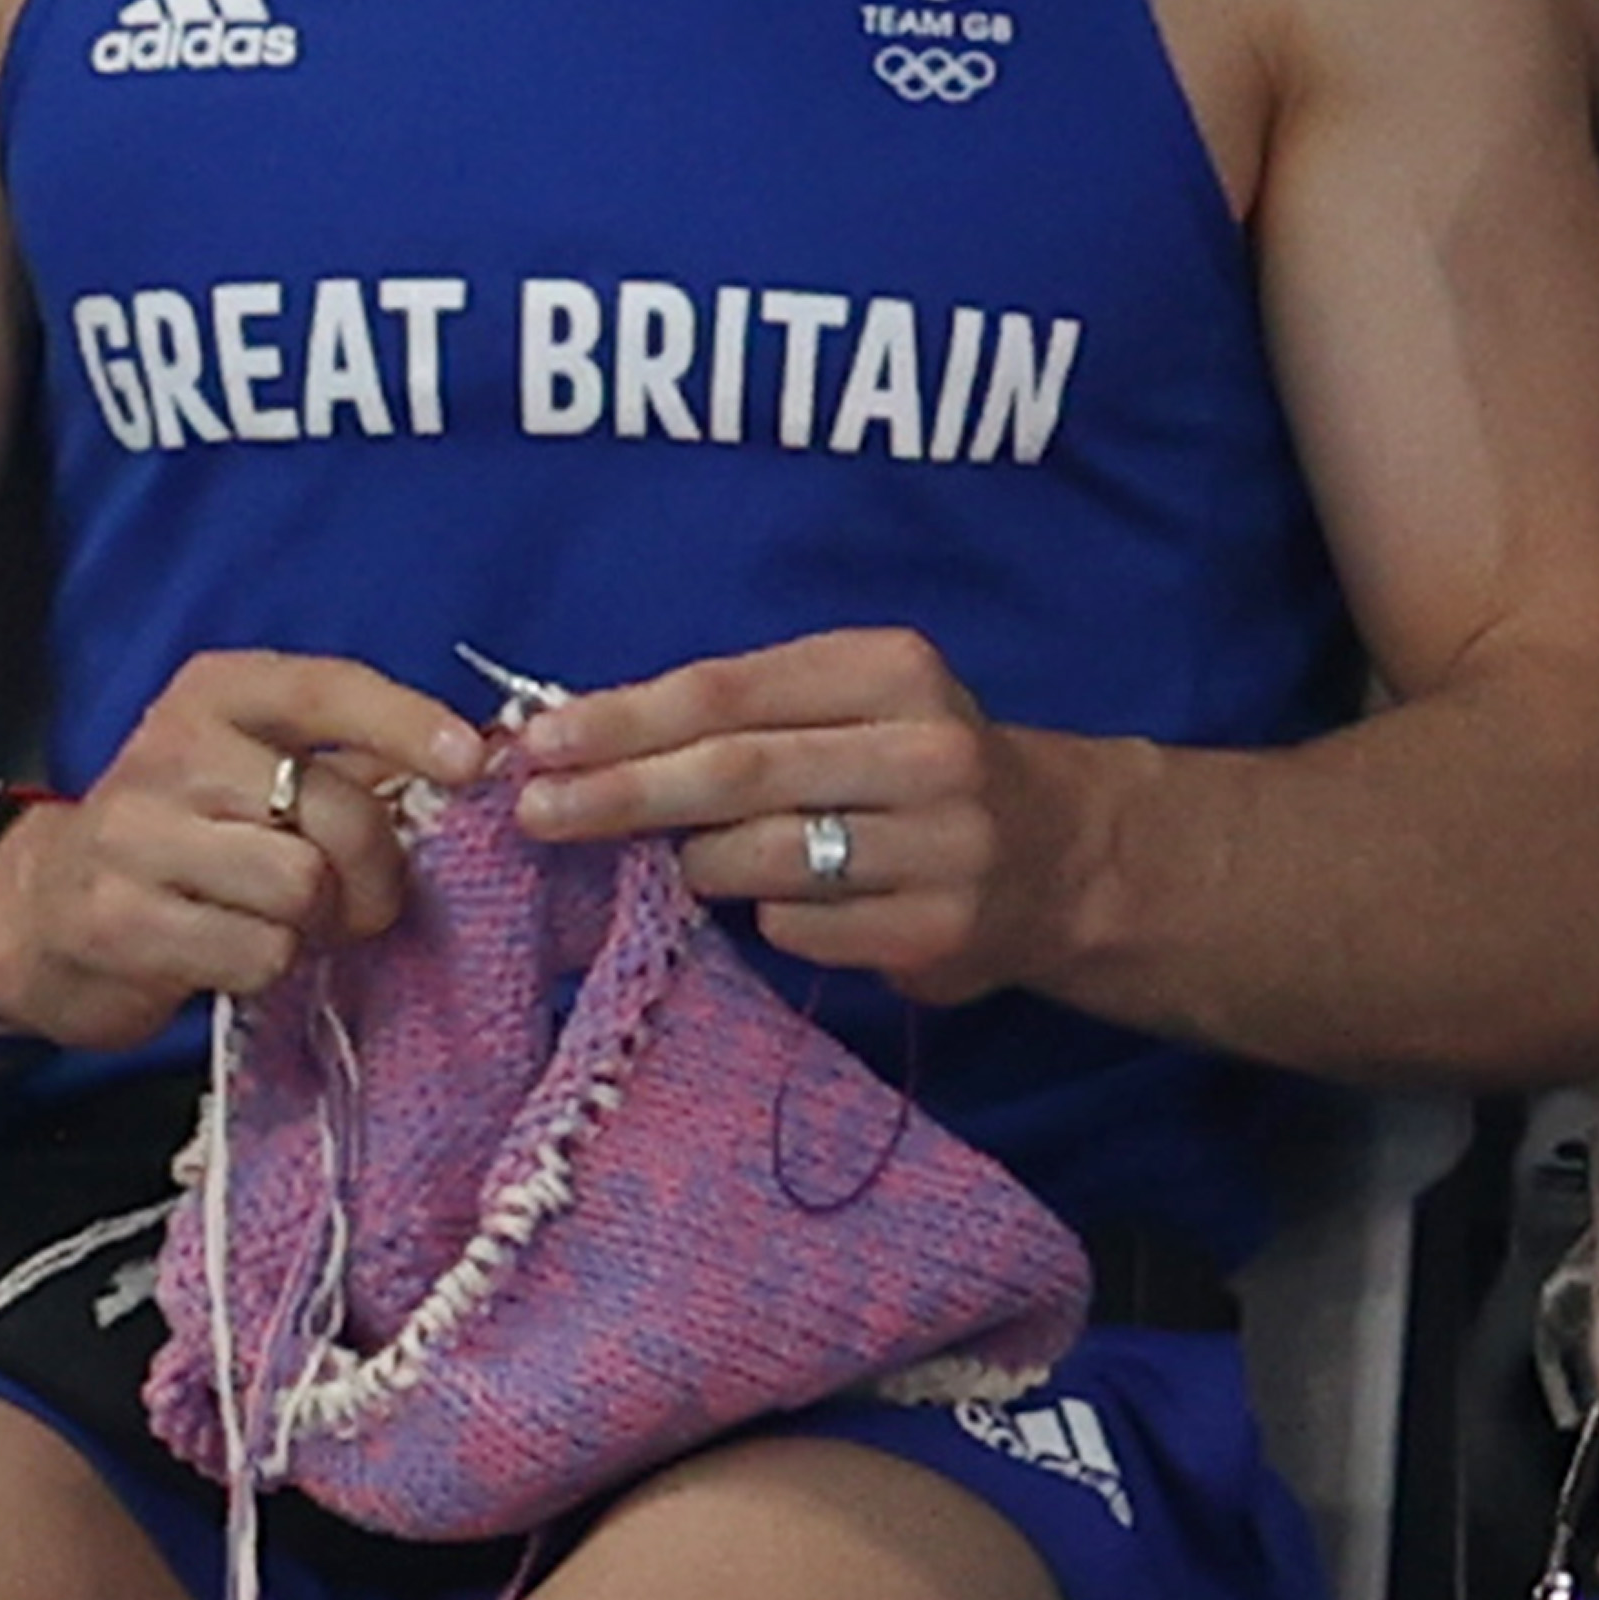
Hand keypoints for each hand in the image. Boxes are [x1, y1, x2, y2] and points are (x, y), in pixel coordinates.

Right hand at [0, 648, 481, 1048]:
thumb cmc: (179, 838)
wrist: (35, 912)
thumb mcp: (249, 775)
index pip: (323, 689)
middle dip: (375, 872)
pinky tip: (237, 956)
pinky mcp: (119, 921)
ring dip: (320, 927)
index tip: (471, 761)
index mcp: (213, 695)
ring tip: (295, 929)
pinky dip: (272, 967)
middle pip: (331, 811)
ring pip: (300, 887)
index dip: (404, 722)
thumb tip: (476, 759)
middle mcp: (170, 750)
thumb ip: (350, 765)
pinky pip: (258, 953)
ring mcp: (136, 836)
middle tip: (366, 903)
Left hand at [510, 628, 1089, 1003]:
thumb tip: (582, 736)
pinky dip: (766, 915)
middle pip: (734, 772)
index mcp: (889, 668)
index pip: (726, 690)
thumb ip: (740, 711)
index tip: (538, 742)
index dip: (623, 718)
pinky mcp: (937, 931)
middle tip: (536, 813)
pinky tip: (784, 899)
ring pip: (758, 859)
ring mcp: (939, 846)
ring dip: (696, 863)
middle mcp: (923, 748)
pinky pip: (798, 928)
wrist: (1062, 855)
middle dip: (620, 793)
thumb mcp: (850, 701)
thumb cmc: (911, 763)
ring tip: (688, 860)